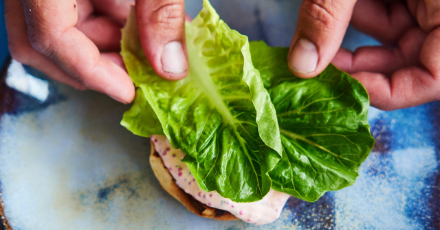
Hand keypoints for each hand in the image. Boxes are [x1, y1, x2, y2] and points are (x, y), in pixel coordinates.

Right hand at [5, 0, 187, 103]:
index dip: (93, 73)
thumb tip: (170, 66)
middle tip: (140, 73)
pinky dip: (104, 22)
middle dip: (99, 65)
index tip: (128, 92)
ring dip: (106, 44)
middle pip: (45, 43)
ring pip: (58, 29)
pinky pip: (66, 10)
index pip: (51, 38)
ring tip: (148, 46)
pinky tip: (136, 23)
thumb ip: (160, 12)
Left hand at [288, 0, 439, 110]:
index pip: (434, 79)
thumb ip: (327, 16)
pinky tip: (335, 8)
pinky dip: (361, 16)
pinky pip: (392, 15)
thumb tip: (300, 64)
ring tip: (320, 28)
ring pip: (398, 38)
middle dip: (360, 66)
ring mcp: (428, 2)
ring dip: (354, 39)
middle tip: (318, 65)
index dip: (387, 92)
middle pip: (412, 63)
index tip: (341, 86)